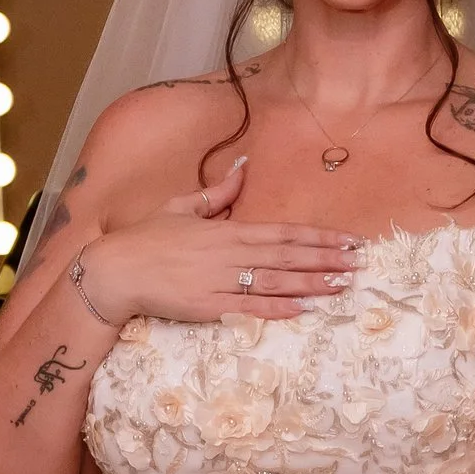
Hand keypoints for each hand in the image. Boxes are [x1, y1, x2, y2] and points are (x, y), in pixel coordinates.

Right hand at [73, 156, 361, 323]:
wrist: (115, 271)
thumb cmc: (146, 238)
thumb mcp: (182, 206)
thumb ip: (218, 192)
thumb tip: (246, 164)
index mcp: (227, 229)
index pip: (283, 232)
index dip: (318, 237)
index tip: (348, 239)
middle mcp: (230, 254)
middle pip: (287, 256)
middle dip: (326, 259)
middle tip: (359, 262)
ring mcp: (220, 281)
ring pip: (276, 281)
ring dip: (312, 283)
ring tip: (343, 284)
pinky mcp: (208, 307)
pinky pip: (250, 307)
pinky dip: (278, 308)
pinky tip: (304, 308)